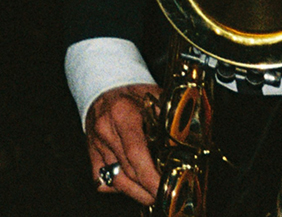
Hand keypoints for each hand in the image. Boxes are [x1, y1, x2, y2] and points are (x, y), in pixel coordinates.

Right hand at [85, 84, 161, 203]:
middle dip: (149, 189)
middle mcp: (106, 129)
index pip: (136, 152)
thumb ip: (171, 120)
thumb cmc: (135, 94)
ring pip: (116, 180)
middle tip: (166, 194)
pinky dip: (118, 188)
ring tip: (152, 195)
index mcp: (123, 113)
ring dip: (137, 193)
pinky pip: (102, 181)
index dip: (151, 176)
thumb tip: (190, 144)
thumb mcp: (156, 98)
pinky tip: (133, 184)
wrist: (105, 87)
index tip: (165, 188)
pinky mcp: (90, 153)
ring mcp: (95, 143)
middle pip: (128, 171)